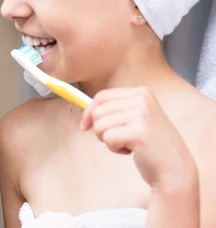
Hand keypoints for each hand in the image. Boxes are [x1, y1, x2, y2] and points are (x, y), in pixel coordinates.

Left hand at [80, 87, 195, 187]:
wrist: (175, 168)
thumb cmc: (151, 144)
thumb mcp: (135, 118)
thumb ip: (114, 110)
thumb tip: (85, 113)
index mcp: (141, 92)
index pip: (102, 96)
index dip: (89, 112)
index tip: (85, 126)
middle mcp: (141, 99)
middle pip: (98, 111)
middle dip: (101, 129)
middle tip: (120, 139)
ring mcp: (141, 115)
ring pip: (100, 125)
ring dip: (108, 140)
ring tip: (128, 144)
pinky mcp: (138, 132)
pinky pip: (108, 138)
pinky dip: (114, 148)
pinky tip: (132, 151)